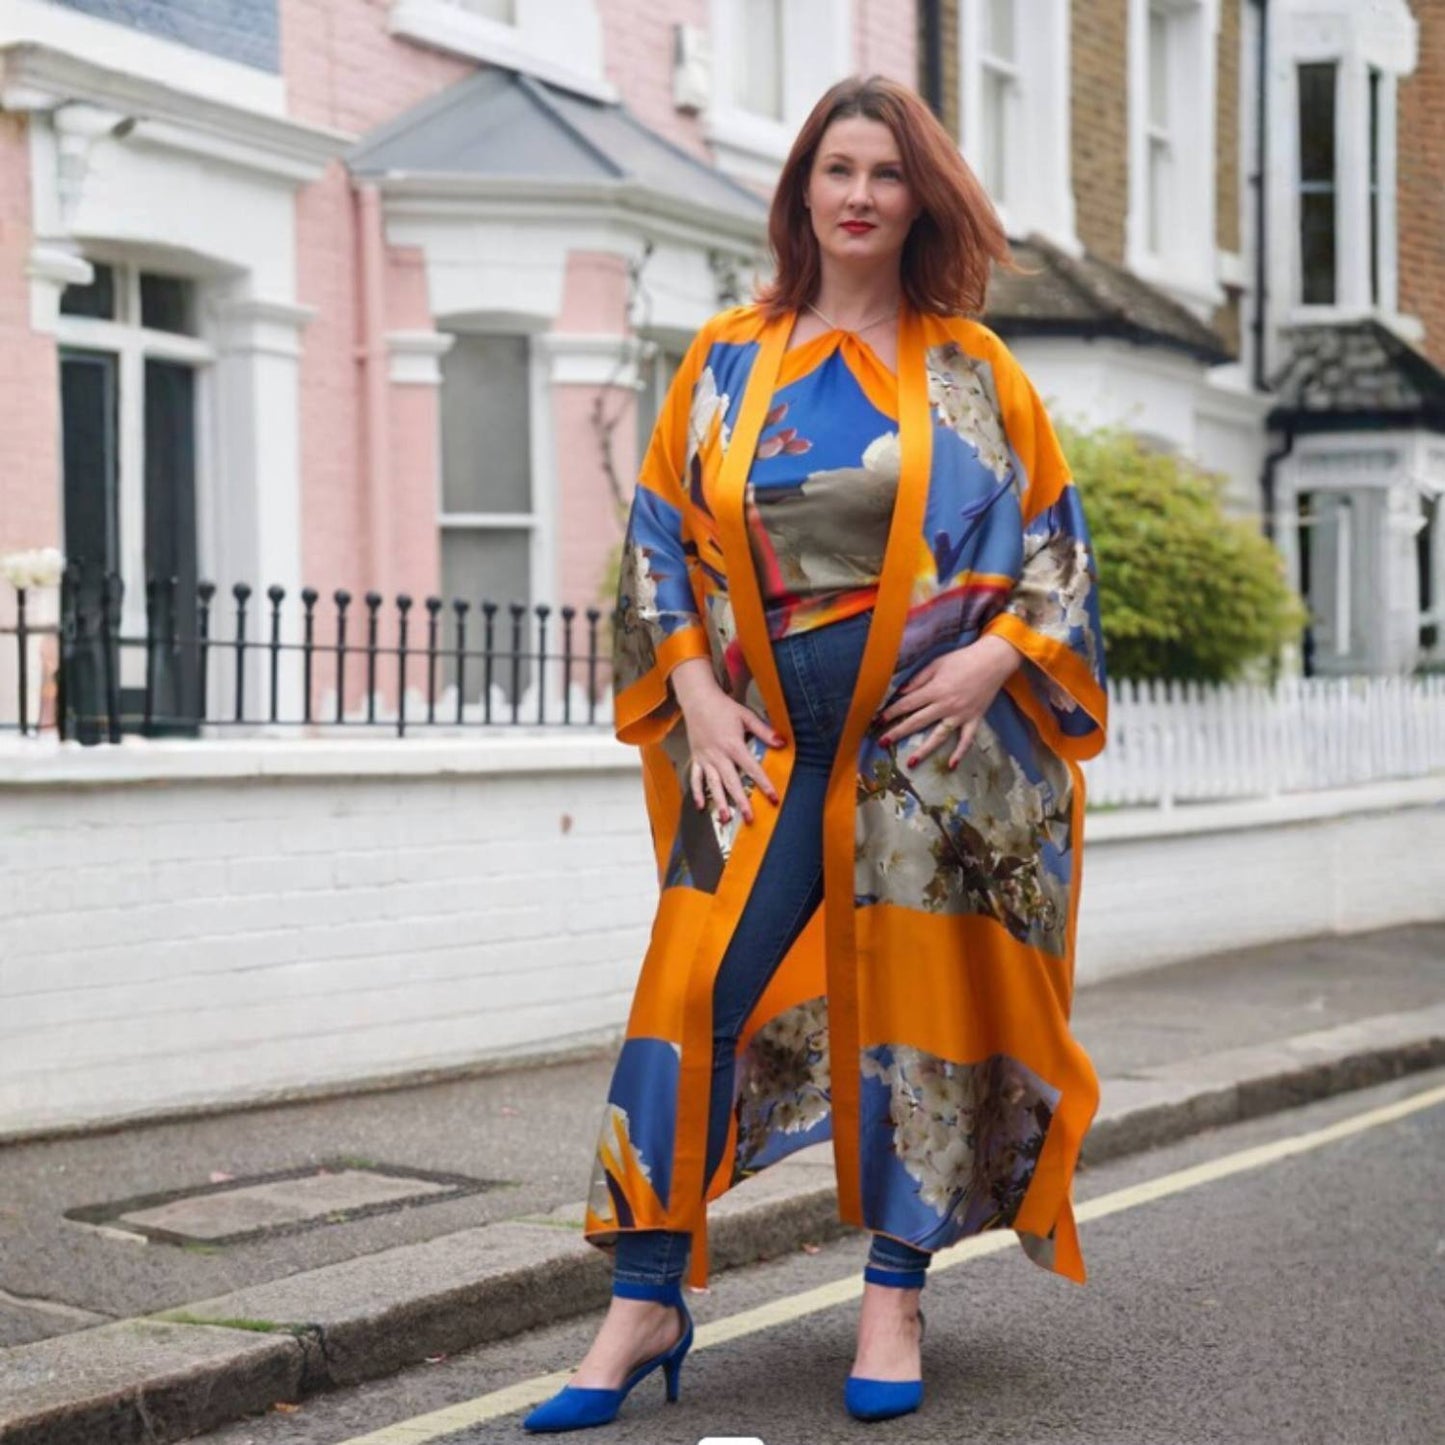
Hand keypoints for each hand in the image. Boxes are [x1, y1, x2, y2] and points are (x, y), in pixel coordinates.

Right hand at [669, 658, 784, 824]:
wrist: (697, 699)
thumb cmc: (723, 707)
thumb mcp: (746, 716)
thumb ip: (764, 731)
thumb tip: (782, 743)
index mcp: (733, 745)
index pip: (752, 769)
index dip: (764, 784)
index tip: (773, 798)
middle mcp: (718, 755)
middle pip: (731, 782)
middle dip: (741, 802)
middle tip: (749, 818)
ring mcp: (705, 758)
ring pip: (712, 784)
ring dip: (718, 802)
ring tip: (724, 819)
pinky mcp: (696, 758)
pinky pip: (696, 778)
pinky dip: (697, 792)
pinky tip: (701, 807)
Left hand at [877, 635, 1022, 769]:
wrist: (993, 661)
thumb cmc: (962, 659)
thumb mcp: (936, 664)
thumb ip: (918, 679)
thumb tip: (900, 693)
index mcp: (935, 689)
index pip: (907, 704)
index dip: (890, 713)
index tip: (877, 721)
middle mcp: (946, 705)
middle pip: (917, 722)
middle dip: (898, 732)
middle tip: (882, 743)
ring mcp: (961, 715)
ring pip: (939, 736)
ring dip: (924, 750)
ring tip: (911, 762)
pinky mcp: (974, 719)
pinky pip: (967, 739)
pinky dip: (960, 753)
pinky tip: (951, 766)